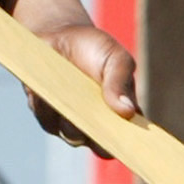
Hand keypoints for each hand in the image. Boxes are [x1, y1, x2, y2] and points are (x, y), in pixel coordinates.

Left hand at [10, 0, 138, 148]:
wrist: (59, 36)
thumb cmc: (94, 48)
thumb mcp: (115, 58)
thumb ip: (121, 82)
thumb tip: (128, 112)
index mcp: (123, 115)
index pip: (133, 140)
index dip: (135, 146)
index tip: (136, 146)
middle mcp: (98, 125)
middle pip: (102, 147)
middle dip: (100, 136)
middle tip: (95, 118)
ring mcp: (71, 124)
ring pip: (73, 135)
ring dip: (71, 117)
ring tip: (69, 93)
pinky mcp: (48, 118)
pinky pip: (48, 121)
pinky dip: (48, 105)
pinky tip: (46, 88)